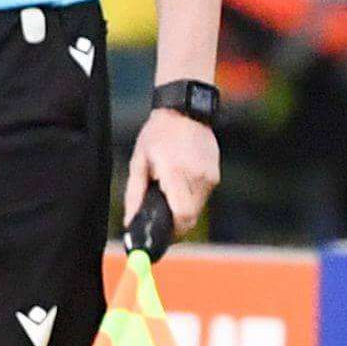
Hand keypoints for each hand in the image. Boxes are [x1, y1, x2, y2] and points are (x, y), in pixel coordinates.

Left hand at [123, 107, 220, 239]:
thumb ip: (134, 194)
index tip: (161, 234)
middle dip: (176, 224)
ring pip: (198, 209)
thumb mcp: (138, 162)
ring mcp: (210, 175)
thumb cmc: (157, 135)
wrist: (185, 111)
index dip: (173, 231)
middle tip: (162, 220)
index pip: (183, 215)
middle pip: (191, 216)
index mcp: (175, 172)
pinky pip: (203, 196)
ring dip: (183, 209)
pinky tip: (180, 180)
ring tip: (169, 190)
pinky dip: (190, 197)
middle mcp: (197, 176)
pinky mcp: (215, 174)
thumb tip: (130, 223)